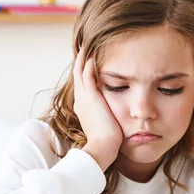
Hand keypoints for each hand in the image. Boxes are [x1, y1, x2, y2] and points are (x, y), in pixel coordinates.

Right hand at [73, 49, 122, 170]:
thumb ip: (108, 117)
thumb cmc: (107, 142)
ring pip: (79, 71)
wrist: (103, 148)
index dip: (84, 73)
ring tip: (88, 45)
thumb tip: (116, 117)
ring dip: (83, 57)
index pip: (82, 85)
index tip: (89, 62)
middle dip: (80, 61)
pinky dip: (88, 63)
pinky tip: (93, 53)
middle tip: (85, 47)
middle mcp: (80, 101)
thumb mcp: (106, 125)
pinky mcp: (90, 97)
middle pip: (77, 75)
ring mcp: (83, 98)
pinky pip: (86, 74)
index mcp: (83, 107)